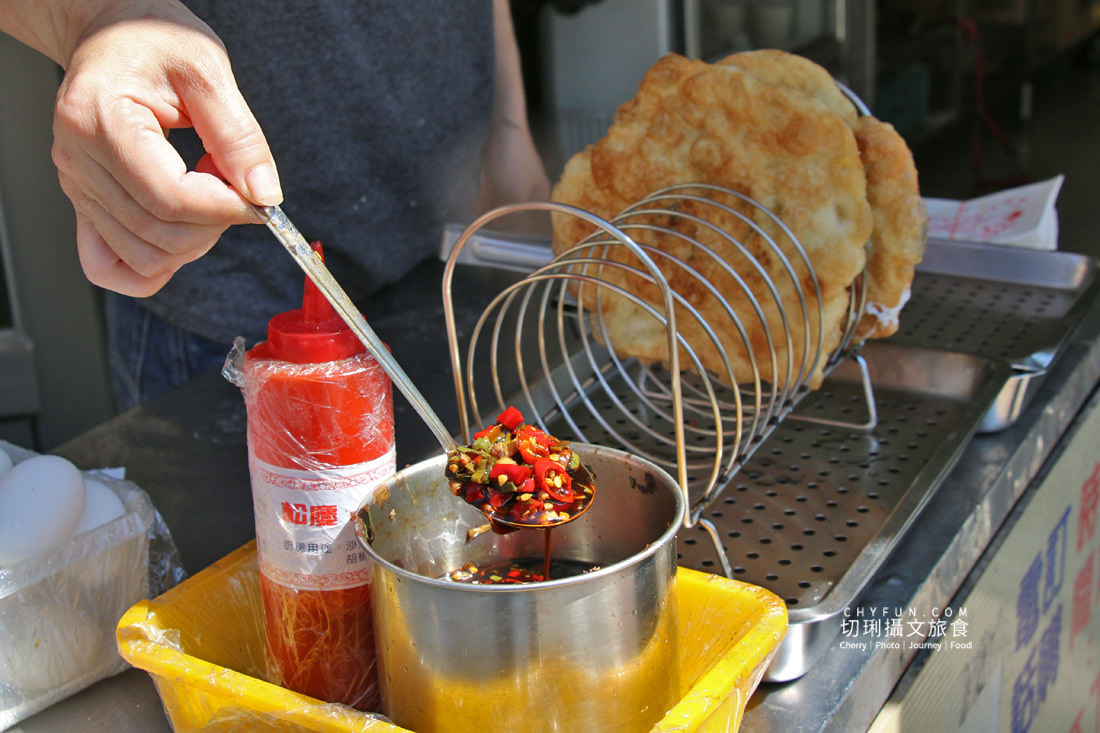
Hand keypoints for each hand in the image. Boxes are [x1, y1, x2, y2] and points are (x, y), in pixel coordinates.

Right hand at [47, 1, 281, 295]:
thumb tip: (264, 195)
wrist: (113, 35)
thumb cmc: (154, 41)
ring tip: (204, 193)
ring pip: (142, 257)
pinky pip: (109, 267)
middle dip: (213, 225)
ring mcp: (76, 186)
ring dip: (191, 243)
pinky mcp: (83, 204)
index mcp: (100, 120)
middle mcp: (77, 160)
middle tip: (231, 186)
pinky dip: (152, 266)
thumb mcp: (208, 71)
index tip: (255, 197)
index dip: (224, 208)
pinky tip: (179, 232)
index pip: (169, 198)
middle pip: (157, 233)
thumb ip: (240, 137)